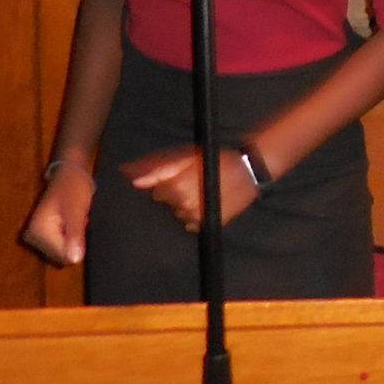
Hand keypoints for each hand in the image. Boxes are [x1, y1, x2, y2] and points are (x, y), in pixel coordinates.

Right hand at [21, 161, 94, 266]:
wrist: (69, 174)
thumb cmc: (73, 188)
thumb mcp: (77, 210)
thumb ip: (74, 234)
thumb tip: (75, 260)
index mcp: (36, 232)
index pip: (63, 257)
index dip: (77, 242)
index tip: (77, 223)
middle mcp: (31, 239)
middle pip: (62, 257)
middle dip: (74, 241)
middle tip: (77, 220)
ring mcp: (36, 239)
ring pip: (63, 252)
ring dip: (73, 239)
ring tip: (74, 220)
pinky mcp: (42, 237)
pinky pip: (62, 246)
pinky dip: (70, 237)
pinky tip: (71, 223)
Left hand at [122, 146, 258, 231]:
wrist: (248, 171)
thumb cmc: (217, 160)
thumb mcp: (188, 159)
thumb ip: (160, 171)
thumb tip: (134, 182)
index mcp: (176, 188)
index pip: (157, 193)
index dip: (167, 184)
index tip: (180, 177)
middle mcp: (183, 206)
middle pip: (168, 204)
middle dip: (175, 195)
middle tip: (193, 183)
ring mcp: (196, 218)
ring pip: (179, 214)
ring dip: (185, 205)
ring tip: (201, 192)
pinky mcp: (207, 224)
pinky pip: (191, 224)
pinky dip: (194, 216)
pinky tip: (205, 204)